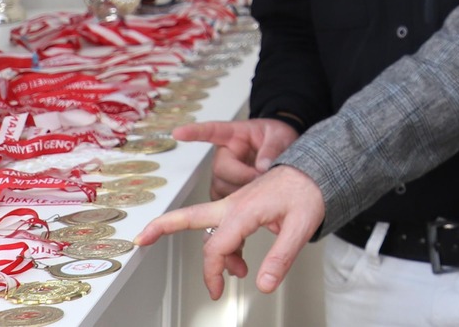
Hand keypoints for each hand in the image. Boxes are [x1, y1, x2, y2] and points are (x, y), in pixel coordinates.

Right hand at [134, 163, 325, 299]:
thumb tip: (263, 285)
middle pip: (189, 216)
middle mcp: (234, 204)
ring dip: (215, 253)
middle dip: (162, 227)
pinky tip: (240, 261)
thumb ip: (281, 257)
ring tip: (234, 274)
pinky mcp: (244, 205)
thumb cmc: (310, 189)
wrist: (318, 167)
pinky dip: (226, 246)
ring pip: (209, 228)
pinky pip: (224, 227)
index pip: (217, 247)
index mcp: (244, 210)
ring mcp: (237, 203)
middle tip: (140, 239)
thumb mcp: (301, 226)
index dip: (213, 273)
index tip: (217, 291)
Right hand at [174, 119, 298, 198]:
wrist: (283, 149)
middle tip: (261, 177)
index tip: (179, 132)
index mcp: (234, 135)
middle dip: (241, 177)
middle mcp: (224, 155)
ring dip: (239, 191)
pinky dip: (236, 204)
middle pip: (220, 170)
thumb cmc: (277, 138)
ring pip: (220, 188)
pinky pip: (223, 201)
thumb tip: (263, 165)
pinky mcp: (226, 189)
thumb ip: (273, 148)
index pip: (213, 131)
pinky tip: (249, 203)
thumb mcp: (280, 136)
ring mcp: (224, 173)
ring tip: (260, 187)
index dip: (194, 132)